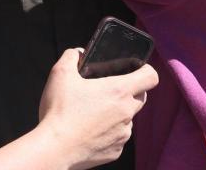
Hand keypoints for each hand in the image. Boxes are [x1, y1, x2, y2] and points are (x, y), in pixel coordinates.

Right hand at [37, 49, 158, 169]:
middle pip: (141, 97)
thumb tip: (79, 53)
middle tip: (107, 90)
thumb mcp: (60, 74)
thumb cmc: (59, 111)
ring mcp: (123, 134)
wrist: (54, 149)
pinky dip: (108, 132)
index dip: (145, 70)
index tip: (136, 70)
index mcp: (119, 91)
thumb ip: (72, 56)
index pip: (150, 77)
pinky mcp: (116, 151)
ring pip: (128, 118)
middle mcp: (126, 113)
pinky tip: (89, 131)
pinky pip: (118, 137)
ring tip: (92, 113)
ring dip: (117, 114)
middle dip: (129, 92)